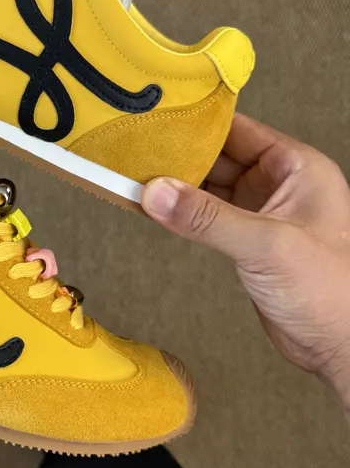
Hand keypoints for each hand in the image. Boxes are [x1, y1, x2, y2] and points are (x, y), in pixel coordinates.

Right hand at [141, 113, 349, 412]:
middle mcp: (278, 185)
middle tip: (138, 151)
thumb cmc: (331, 291)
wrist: (339, 345)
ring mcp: (260, 213)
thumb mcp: (265, 244)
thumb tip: (156, 193)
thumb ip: (207, 217)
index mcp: (296, 168)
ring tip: (138, 177)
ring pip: (210, 187)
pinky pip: (207, 216)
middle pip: (218, 157)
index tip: (160, 122)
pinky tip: (158, 207)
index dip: (199, 126)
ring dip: (178, 185)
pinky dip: (182, 212)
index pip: (238, 131)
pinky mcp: (245, 241)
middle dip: (180, 156)